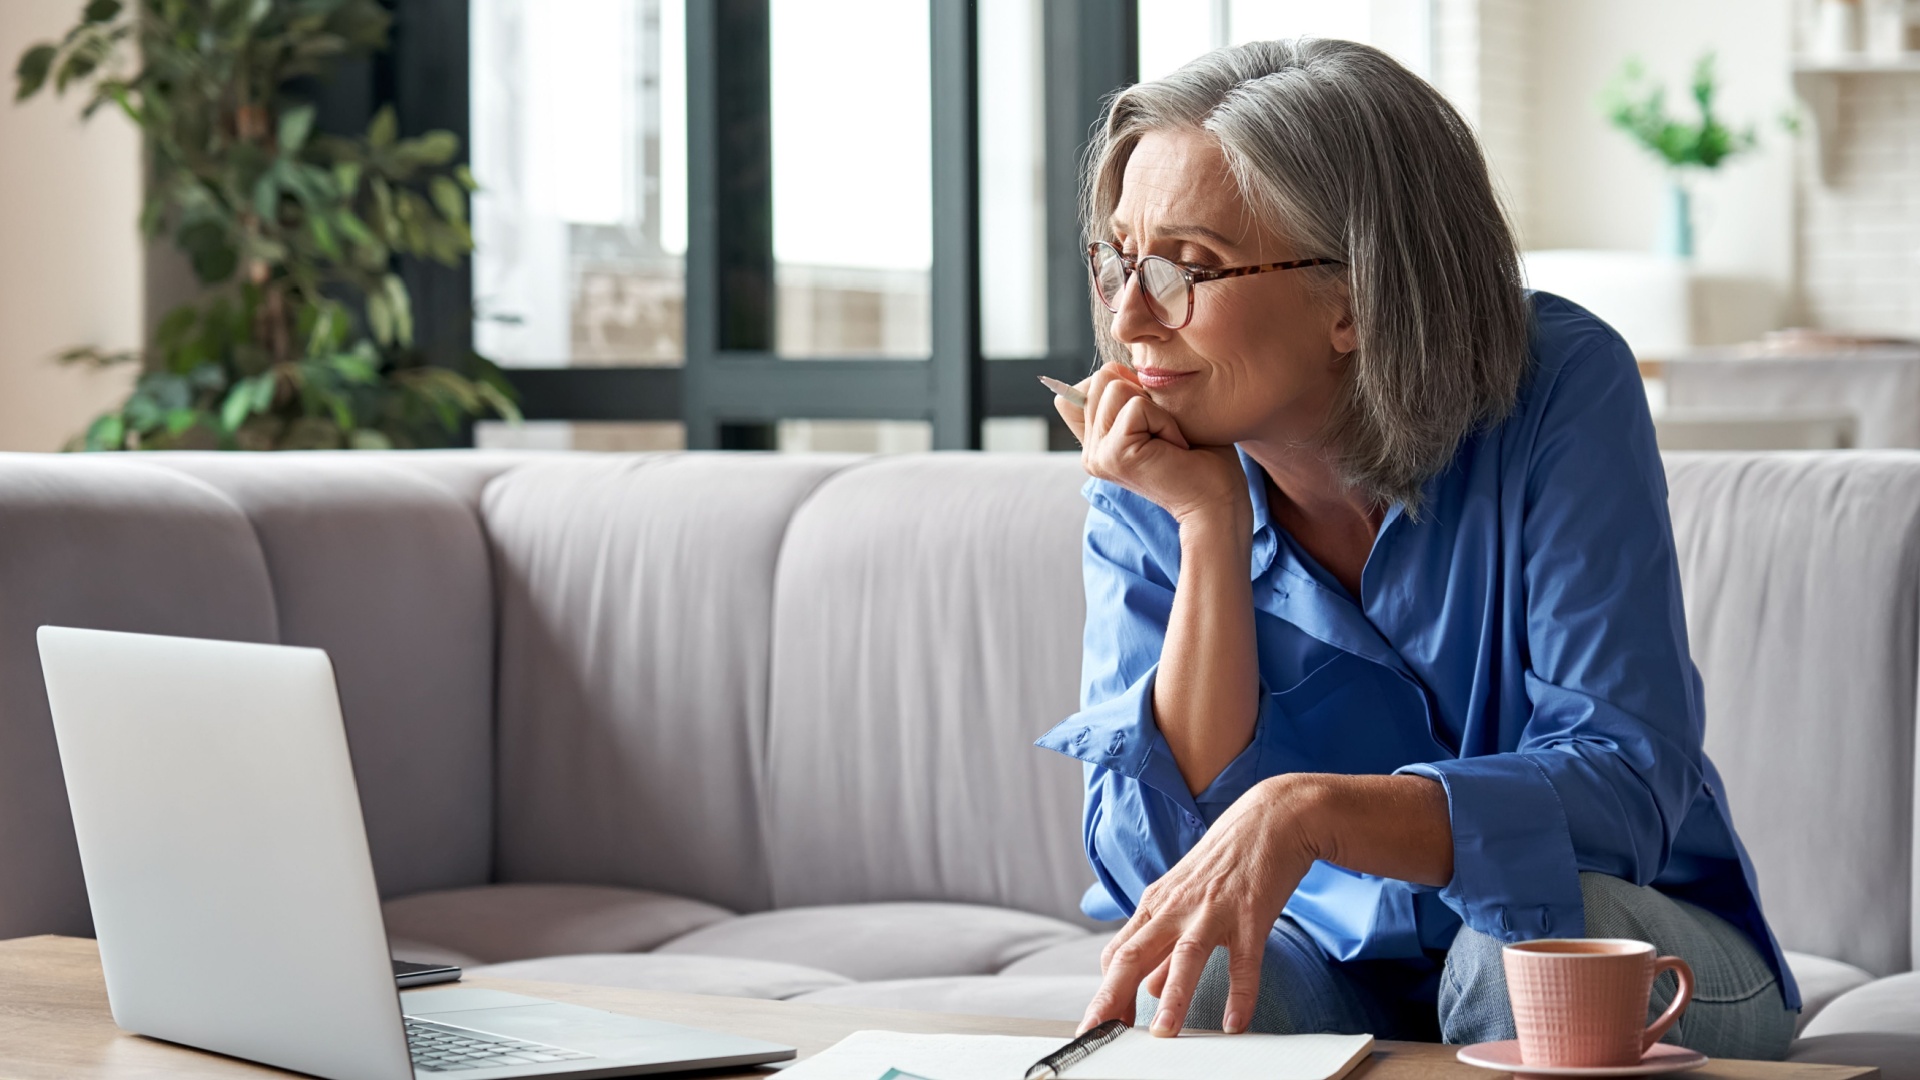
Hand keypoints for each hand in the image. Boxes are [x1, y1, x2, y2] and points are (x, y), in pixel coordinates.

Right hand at [1054, 362, 1247, 528]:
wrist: (1217, 502)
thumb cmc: (1200, 458)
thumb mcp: (1158, 416)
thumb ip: (1128, 396)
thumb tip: (1115, 368)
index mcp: (1096, 443)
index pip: (1081, 389)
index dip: (1120, 386)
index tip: (1151, 420)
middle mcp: (1090, 451)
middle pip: (1101, 378)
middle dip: (1142, 393)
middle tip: (1165, 431)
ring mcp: (1097, 455)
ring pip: (1115, 386)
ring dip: (1155, 407)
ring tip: (1169, 440)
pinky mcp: (1114, 455)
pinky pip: (1137, 406)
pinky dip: (1165, 420)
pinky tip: (1175, 448)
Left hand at [1078, 775, 1325, 1036]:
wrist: (1272, 817)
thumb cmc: (1225, 860)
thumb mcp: (1185, 898)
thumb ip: (1164, 945)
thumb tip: (1147, 987)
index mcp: (1156, 905)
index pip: (1118, 953)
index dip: (1106, 991)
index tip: (1099, 1025)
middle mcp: (1177, 907)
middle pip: (1134, 955)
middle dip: (1113, 997)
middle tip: (1098, 1033)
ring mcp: (1213, 910)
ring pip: (1185, 956)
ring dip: (1173, 998)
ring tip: (1163, 1034)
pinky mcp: (1251, 913)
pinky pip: (1244, 960)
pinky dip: (1241, 993)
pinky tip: (1235, 1023)